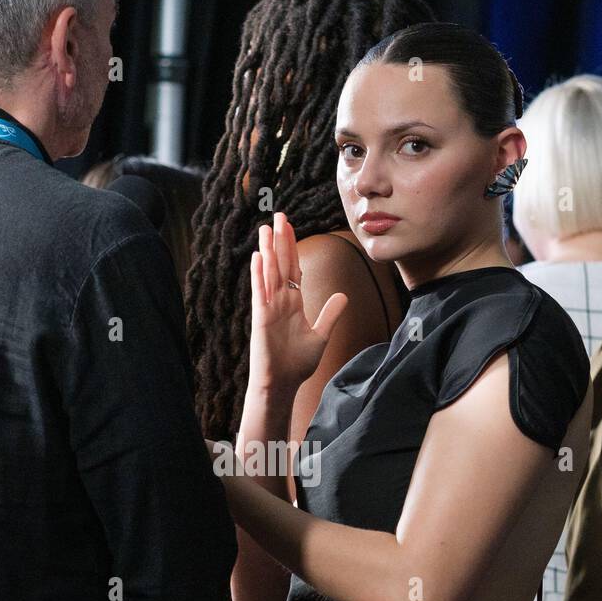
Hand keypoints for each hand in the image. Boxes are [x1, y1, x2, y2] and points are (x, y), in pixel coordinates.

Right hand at [249, 211, 347, 392]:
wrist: (282, 384)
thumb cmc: (297, 364)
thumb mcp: (321, 335)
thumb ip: (330, 314)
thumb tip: (342, 296)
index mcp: (293, 304)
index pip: (293, 269)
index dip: (293, 248)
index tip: (290, 228)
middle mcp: (280, 302)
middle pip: (281, 265)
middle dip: (281, 240)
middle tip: (279, 216)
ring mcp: (269, 308)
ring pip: (269, 273)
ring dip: (267, 250)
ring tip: (266, 228)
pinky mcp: (261, 319)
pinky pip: (260, 293)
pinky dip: (259, 275)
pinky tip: (258, 257)